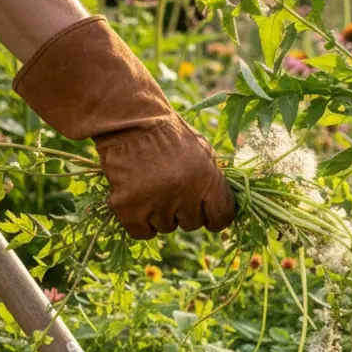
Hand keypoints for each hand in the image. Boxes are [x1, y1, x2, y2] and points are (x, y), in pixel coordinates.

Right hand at [13, 17, 235, 238]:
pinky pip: (142, 232)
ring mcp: (157, 202)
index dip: (215, 218)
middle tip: (171, 191)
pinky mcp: (129, 207)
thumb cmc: (169, 134)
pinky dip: (140, 223)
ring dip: (160, 213)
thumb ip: (213, 180)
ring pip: (166, 227)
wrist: (131, 119)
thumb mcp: (202, 152)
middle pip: (192, 224)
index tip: (206, 214)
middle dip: (184, 211)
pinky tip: (138, 204)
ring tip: (151, 188)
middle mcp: (186, 195)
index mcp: (208, 180)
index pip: (222, 218)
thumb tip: (222, 207)